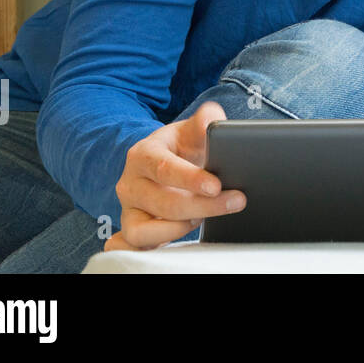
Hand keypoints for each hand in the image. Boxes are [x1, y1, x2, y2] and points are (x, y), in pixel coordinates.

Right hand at [105, 101, 244, 250]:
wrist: (164, 164)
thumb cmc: (180, 148)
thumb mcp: (191, 131)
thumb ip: (205, 121)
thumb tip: (212, 119)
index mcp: (143, 155)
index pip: (164, 169)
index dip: (191, 180)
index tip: (216, 186)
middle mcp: (130, 183)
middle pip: (164, 202)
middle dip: (203, 206)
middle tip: (235, 201)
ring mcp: (129, 209)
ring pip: (148, 229)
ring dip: (182, 227)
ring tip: (204, 216)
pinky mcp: (132, 229)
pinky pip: (137, 245)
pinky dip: (156, 244)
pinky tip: (181, 234)